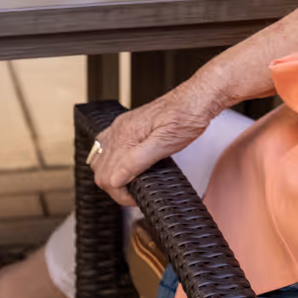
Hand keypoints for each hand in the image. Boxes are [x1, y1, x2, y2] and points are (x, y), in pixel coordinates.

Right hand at [92, 76, 225, 205]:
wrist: (198, 98)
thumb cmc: (188, 116)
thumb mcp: (165, 143)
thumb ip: (137, 161)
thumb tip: (116, 179)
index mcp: (125, 135)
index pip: (108, 176)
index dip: (121, 194)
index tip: (136, 199)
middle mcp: (119, 129)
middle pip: (100, 170)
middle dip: (114, 188)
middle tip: (134, 195)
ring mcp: (122, 126)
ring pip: (99, 159)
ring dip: (110, 176)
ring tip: (129, 184)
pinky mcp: (128, 125)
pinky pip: (107, 145)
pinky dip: (110, 161)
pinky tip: (123, 166)